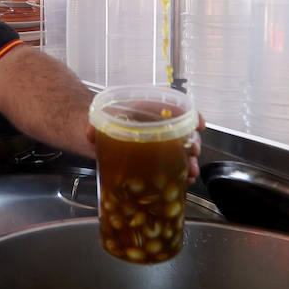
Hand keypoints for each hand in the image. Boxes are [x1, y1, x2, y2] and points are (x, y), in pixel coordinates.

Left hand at [85, 113, 206, 182]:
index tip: (198, 124)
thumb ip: (92, 126)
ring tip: (190, 172)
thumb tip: (90, 132)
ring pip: (181, 149)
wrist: (96, 133)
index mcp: (147, 110)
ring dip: (188, 161)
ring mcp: (159, 143)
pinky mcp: (156, 159)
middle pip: (183, 130)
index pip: (174, 107)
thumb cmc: (103, 121)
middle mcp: (158, 125)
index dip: (190, 114)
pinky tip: (184, 181)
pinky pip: (174, 164)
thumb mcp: (97, 121)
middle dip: (191, 142)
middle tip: (192, 154)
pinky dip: (181, 172)